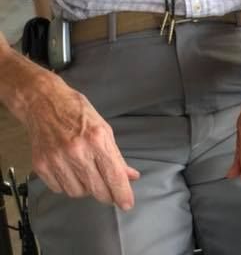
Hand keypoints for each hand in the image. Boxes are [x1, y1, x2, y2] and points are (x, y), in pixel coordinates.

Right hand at [24, 74, 139, 209]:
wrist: (45, 104)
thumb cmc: (79, 114)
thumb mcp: (104, 130)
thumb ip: (117, 156)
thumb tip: (131, 176)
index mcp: (97, 140)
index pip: (113, 175)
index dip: (122, 193)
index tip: (127, 204)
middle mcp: (77, 151)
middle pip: (96, 188)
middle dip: (107, 195)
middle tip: (111, 194)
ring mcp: (57, 159)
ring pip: (78, 192)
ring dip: (87, 190)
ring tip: (88, 175)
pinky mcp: (41, 165)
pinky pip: (59, 189)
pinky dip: (68, 185)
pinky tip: (71, 173)